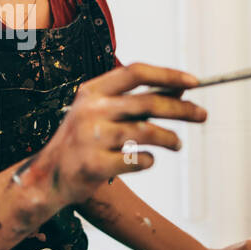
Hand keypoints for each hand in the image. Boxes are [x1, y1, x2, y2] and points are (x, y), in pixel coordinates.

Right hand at [34, 62, 206, 206]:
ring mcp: (91, 138)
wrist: (48, 177)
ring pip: (146, 132)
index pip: (135, 72)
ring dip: (170, 138)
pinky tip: (148, 160)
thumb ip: (138, 99)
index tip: (194, 81)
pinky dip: (149, 160)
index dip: (167, 74)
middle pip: (147, 102)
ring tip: (177, 144)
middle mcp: (90, 110)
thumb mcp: (102, 112)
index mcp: (92, 91)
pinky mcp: (94, 165)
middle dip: (181, 108)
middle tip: (202, 114)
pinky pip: (138, 160)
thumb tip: (181, 85)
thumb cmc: (83, 141)